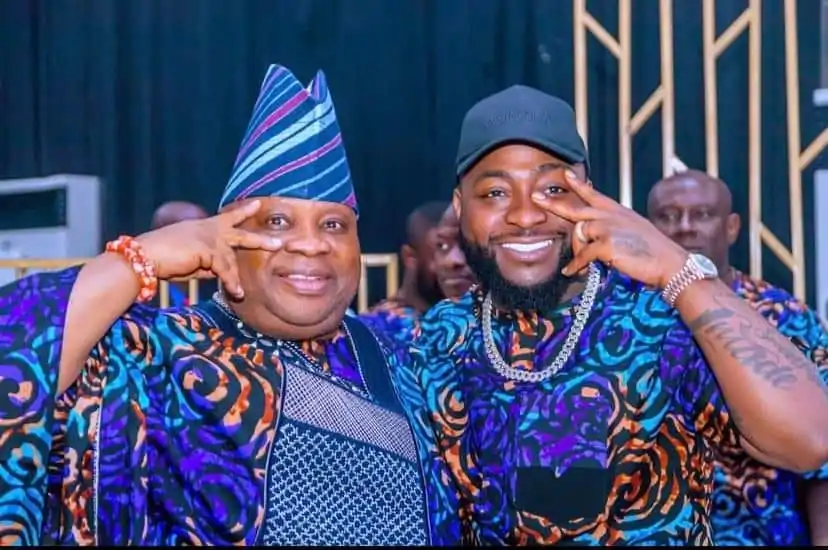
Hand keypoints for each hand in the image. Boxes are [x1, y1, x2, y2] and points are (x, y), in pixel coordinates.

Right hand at [134, 200, 281, 297]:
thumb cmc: (163, 259)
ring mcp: (208, 237)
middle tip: (279, 243)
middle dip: (260, 240)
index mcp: (203, 227)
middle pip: (240, 234)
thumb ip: (208, 264)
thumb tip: (222, 274)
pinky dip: (230, 282)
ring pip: (232, 257)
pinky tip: (236, 293)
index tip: (257, 204)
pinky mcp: (207, 249)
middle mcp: (208, 229)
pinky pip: (224, 269)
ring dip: (238, 276)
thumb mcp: (191, 261)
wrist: (143, 257)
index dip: (243, 212)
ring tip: (243, 290)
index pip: (227, 218)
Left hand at [531, 171, 687, 288]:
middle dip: (553, 203)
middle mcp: (610, 215)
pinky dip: (576, 266)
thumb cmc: (654, 251)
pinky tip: (572, 272)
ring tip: (581, 264)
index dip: (578, 184)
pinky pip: (582, 256)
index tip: (566, 174)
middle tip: (536, 197)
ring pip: (578, 235)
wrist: (670, 263)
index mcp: (617, 211)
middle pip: (575, 208)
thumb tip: (594, 233)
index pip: (594, 194)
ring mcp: (608, 228)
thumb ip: (614, 226)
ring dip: (577, 251)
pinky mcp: (606, 244)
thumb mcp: (634, 230)